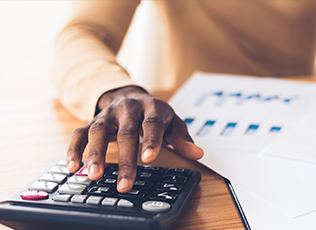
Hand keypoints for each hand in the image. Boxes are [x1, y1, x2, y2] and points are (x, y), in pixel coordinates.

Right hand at [66, 86, 203, 192]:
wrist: (130, 95)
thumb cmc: (154, 114)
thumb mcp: (172, 123)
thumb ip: (182, 139)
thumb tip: (197, 154)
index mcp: (152, 107)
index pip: (152, 123)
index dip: (151, 140)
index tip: (149, 158)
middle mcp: (128, 108)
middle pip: (126, 132)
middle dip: (125, 159)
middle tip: (124, 183)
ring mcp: (108, 114)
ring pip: (99, 131)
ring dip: (95, 154)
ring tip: (95, 175)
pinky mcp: (92, 120)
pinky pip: (79, 132)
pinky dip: (74, 148)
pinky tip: (73, 166)